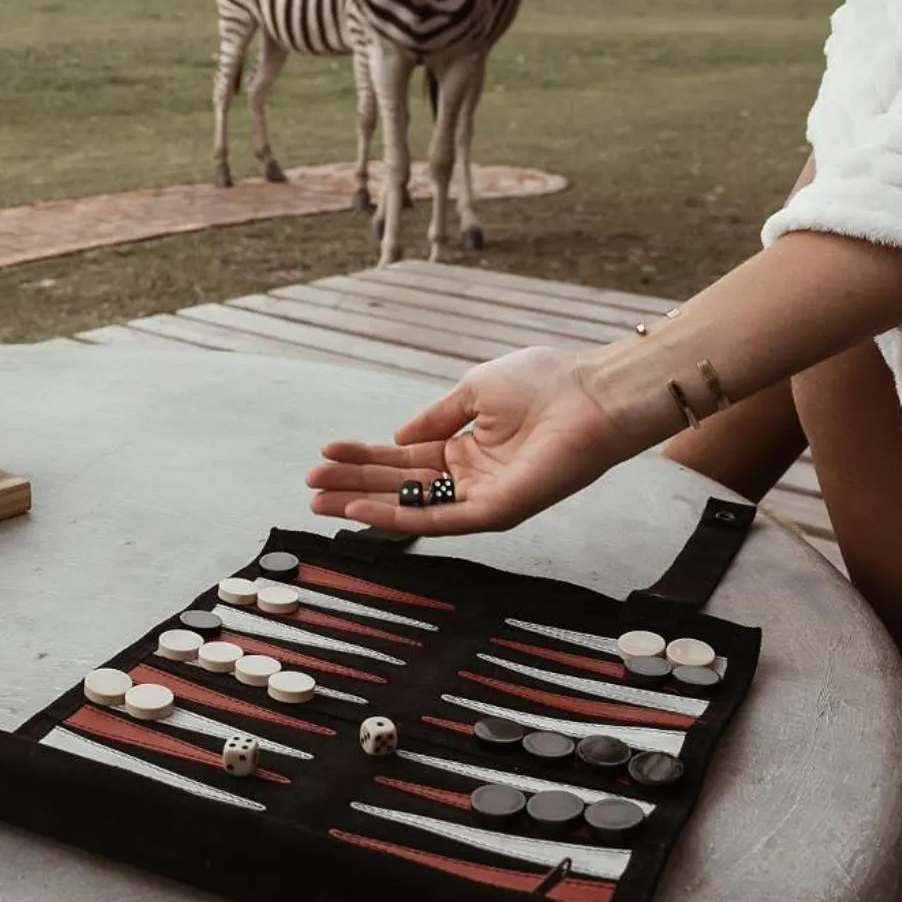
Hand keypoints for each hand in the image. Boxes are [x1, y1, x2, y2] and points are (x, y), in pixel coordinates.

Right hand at [306, 346, 639, 535]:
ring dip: (364, 502)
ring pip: (412, 506)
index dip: (364, 456)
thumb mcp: (475, 391)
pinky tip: (363, 507)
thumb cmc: (545, 383)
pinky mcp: (496, 511)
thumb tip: (397, 439)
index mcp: (465, 448)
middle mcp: (470, 478)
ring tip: (321, 500)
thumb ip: (435, 418)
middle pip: (400, 485)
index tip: (325, 453)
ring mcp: (482, 497)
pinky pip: (439, 518)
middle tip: (310, 486)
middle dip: (353, 483)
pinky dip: (399, 514)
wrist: (591, 394)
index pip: (404, 459)